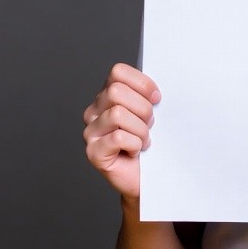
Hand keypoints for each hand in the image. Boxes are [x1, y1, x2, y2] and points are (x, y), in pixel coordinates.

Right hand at [82, 63, 160, 199]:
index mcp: (108, 95)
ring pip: (118, 114)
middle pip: (117, 92)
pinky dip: (135, 144)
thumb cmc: (151, 141)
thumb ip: (147, 95)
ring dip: (140, 129)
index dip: (142, 83)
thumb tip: (156, 88)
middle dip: (142, 108)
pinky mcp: (93, 152)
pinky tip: (136, 151)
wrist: (148, 176)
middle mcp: (94, 111)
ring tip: (143, 139)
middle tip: (149, 124)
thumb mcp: (151, 111)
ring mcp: (91, 132)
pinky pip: (117, 137)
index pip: (118, 72)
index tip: (156, 98)